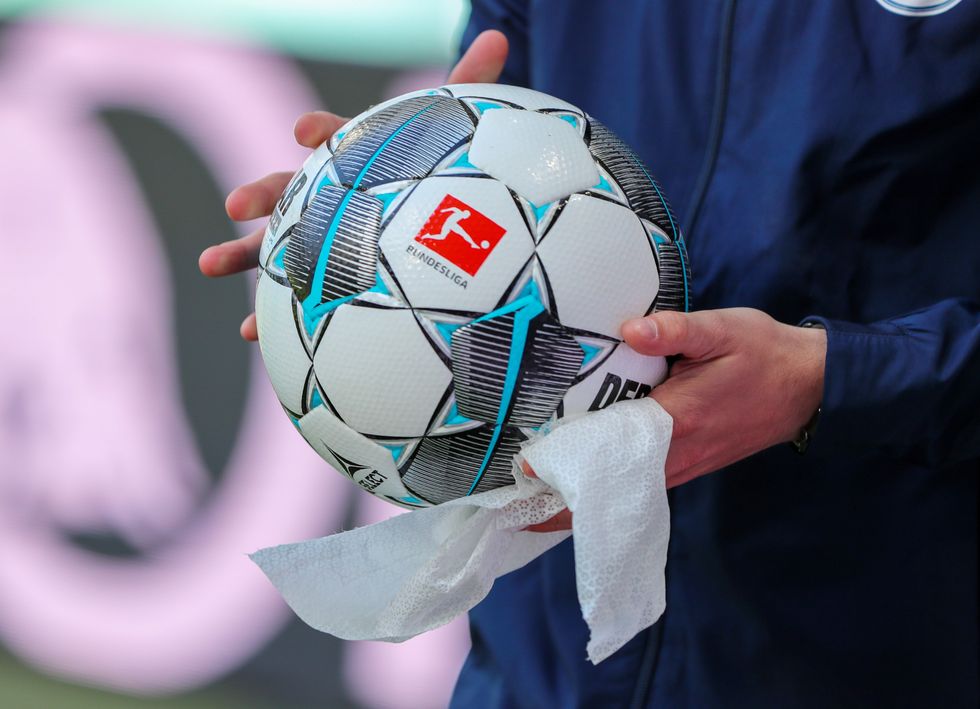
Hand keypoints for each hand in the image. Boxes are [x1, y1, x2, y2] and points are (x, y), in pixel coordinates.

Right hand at [198, 30, 509, 339]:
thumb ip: (466, 85)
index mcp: (353, 156)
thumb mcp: (450, 132)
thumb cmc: (431, 173)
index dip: (320, 131)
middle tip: (236, 203)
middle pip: (287, 188)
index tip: (306, 132)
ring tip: (208, 263)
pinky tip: (253, 332)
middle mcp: (324, 192)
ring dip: (241, 251)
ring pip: (271, 243)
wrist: (426, 218)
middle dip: (261, 192)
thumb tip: (494, 34)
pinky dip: (272, 313)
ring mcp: (314, 235)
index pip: (335, 136)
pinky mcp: (318, 276)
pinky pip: (291, 297)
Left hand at [524, 308, 826, 531]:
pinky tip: (577, 493)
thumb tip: (630, 329)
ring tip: (530, 503)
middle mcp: (677, 453)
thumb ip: (676, 330)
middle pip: (609, 484)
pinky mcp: (687, 467)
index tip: (525, 469)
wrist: (809, 388)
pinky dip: (605, 496)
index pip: (611, 446)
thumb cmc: (763, 354)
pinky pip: (637, 488)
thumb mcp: (724, 330)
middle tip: (512, 501)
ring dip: (580, 502)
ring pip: (622, 494)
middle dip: (562, 496)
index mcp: (678, 419)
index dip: (567, 459)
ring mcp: (683, 466)